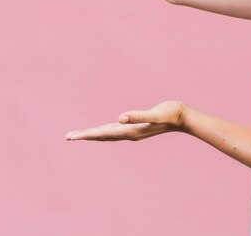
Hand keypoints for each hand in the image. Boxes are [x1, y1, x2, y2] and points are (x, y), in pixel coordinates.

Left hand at [65, 100, 186, 141]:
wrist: (182, 117)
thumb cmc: (170, 113)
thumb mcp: (154, 114)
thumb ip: (138, 116)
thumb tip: (120, 117)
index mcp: (129, 130)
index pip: (103, 133)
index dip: (86, 135)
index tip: (71, 137)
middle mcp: (128, 133)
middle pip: (102, 136)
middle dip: (85, 136)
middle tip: (67, 137)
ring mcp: (132, 131)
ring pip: (107, 134)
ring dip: (93, 135)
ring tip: (80, 135)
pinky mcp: (136, 127)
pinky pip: (115, 130)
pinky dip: (104, 131)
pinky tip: (103, 130)